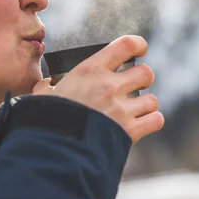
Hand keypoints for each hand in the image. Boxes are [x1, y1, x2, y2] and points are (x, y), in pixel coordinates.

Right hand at [32, 35, 163, 142]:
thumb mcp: (43, 97)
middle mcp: (110, 86)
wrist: (53, 153)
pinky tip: (142, 123)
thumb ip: (48, 87)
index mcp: (90, 70)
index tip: (140, 50)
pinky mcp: (130, 131)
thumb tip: (47, 85)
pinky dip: (152, 121)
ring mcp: (121, 109)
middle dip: (143, 79)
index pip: (126, 45)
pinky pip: (156, 119)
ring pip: (152, 99)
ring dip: (146, 104)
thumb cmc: (47, 122)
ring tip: (134, 109)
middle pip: (146, 73)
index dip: (138, 45)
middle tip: (135, 85)